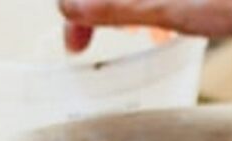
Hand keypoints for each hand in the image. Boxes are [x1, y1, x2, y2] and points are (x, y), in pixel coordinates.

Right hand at [60, 0, 231, 52]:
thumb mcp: (163, 7)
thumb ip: (112, 5)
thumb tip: (68, 7)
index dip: (77, 10)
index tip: (76, 43)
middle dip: (103, 11)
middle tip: (91, 44)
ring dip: (129, 10)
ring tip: (139, 35)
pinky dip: (155, 5)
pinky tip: (163, 26)